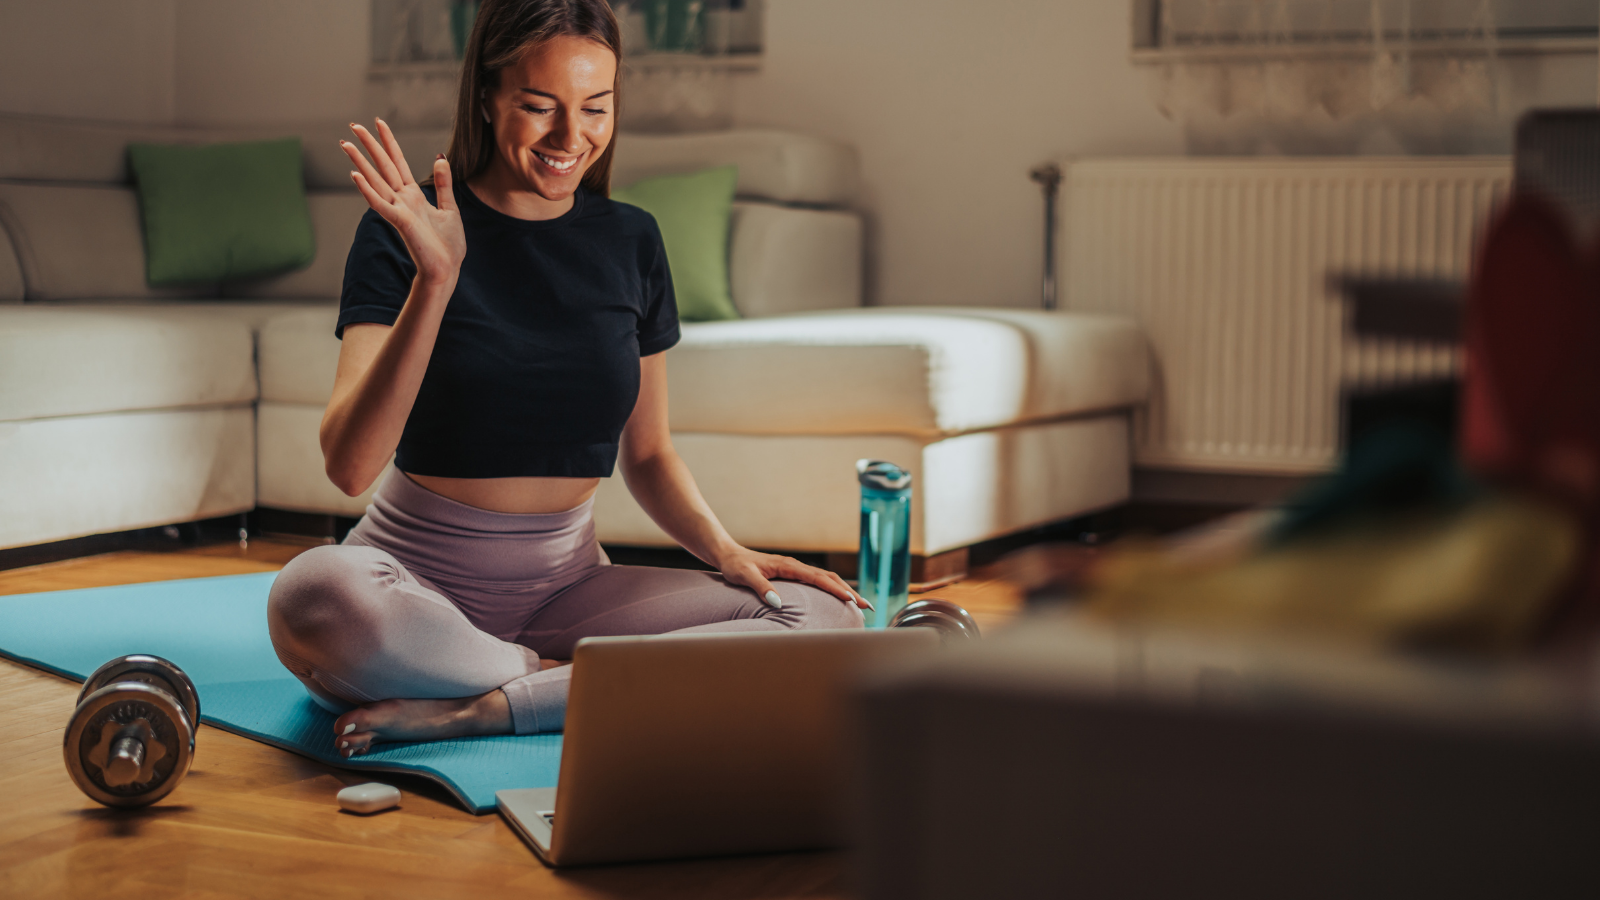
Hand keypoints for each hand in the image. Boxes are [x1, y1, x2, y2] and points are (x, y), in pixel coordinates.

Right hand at [341, 118, 465, 286]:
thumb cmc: (448, 245)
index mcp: (414, 196)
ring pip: (376, 181)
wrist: (447, 269)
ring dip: (360, 163)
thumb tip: (439, 157)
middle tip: (354, 125)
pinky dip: (367, 190)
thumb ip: (443, 183)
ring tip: (345, 144)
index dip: (389, 142)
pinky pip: (380, 204)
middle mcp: (402, 200)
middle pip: (383, 167)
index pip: (398, 163)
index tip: (379, 122)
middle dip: (370, 145)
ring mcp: (398, 210)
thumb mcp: (450, 208)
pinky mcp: (399, 222)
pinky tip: (355, 175)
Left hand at [716, 546, 871, 610]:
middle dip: (850, 592)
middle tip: (867, 607)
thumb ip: (761, 588)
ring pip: (826, 579)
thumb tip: (778, 604)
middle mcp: (796, 566)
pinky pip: (818, 581)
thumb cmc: (735, 566)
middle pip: (829, 578)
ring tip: (860, 605)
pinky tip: (838, 599)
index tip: (851, 600)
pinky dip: (832, 589)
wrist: (729, 555)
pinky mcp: (793, 575)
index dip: (836, 590)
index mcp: (788, 566)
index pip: (819, 579)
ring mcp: (796, 570)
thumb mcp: (744, 577)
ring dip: (844, 591)